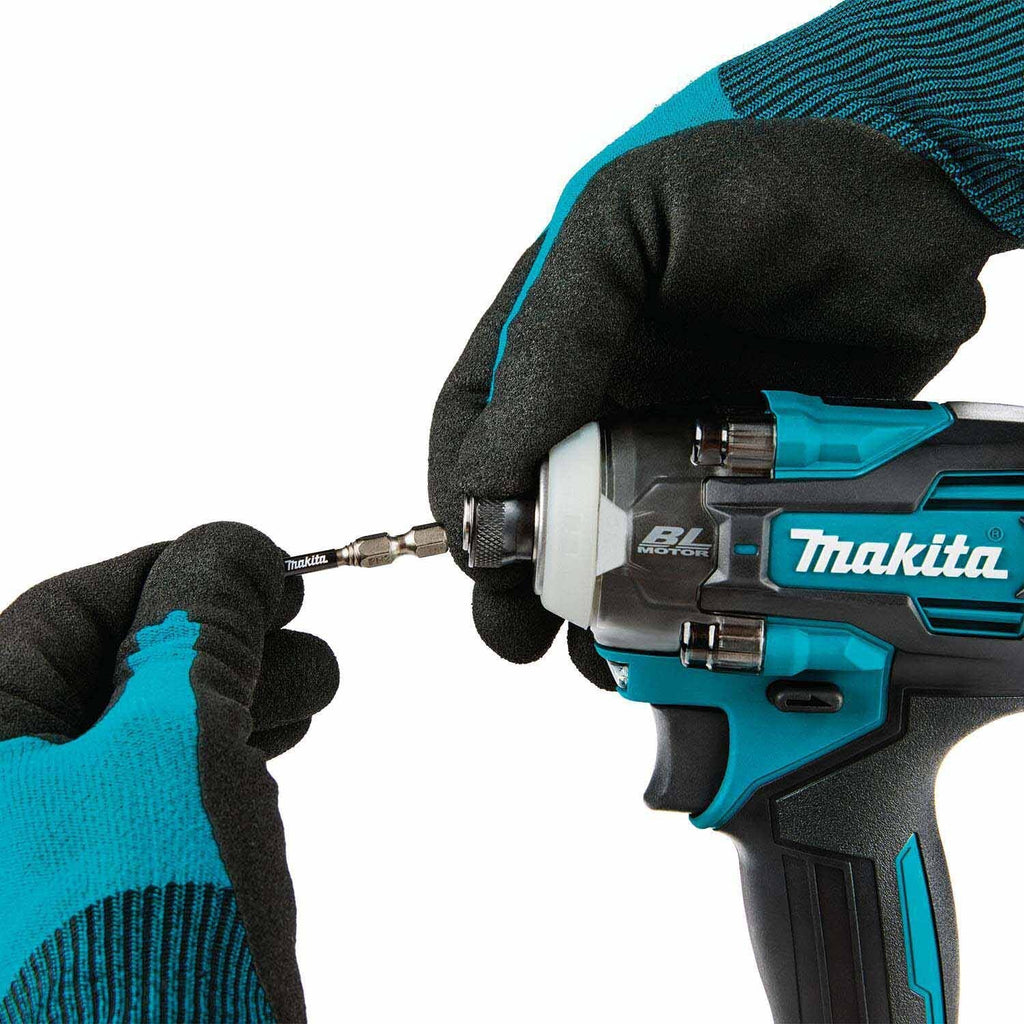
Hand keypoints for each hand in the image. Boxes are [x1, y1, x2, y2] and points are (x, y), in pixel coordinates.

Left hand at [0, 522, 338, 1021]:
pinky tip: (275, 745)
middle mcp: (0, 799)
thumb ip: (201, 630)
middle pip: (104, 672)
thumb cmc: (142, 946)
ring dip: (230, 694)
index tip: (263, 563)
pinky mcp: (101, 896)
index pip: (65, 615)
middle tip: (296, 620)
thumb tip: (234, 546)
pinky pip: (156, 795)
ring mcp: (45, 856)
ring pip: (140, 735)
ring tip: (310, 687)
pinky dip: (221, 757)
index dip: (175, 573)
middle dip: (214, 638)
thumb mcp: (177, 750)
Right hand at [429, 0, 1018, 689]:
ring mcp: (673, 440)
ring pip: (610, 541)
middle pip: (532, 500)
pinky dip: (677, 597)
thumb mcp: (618, 230)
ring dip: (591, 602)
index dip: (462, 493)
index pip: (474, 425)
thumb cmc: (758, 183)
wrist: (915, 202)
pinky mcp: (744, 477)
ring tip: (592, 653)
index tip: (478, 553)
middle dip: (516, 572)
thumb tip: (484, 475)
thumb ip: (543, 343)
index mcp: (552, 336)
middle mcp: (604, 395)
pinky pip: (695, 551)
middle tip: (518, 632)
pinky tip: (668, 629)